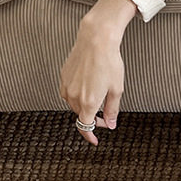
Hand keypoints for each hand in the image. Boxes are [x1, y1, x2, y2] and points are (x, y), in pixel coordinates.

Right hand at [59, 23, 124, 145]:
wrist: (96, 40)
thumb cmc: (109, 62)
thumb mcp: (116, 90)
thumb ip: (112, 110)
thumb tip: (110, 124)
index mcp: (88, 102)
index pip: (85, 127)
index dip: (90, 136)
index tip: (94, 140)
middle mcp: (74, 96)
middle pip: (81, 116)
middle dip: (92, 118)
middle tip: (105, 115)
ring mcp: (66, 85)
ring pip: (73, 105)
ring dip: (84, 107)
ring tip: (97, 98)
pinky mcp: (63, 76)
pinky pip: (68, 93)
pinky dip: (77, 96)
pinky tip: (87, 88)